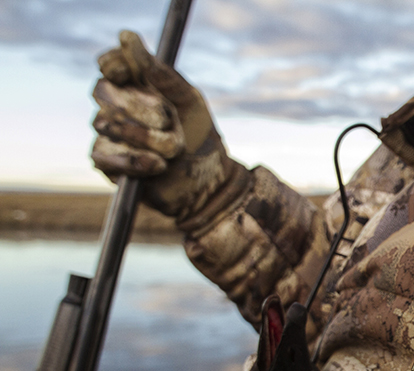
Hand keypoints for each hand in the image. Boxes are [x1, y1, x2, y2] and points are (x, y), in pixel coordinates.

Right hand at [91, 31, 235, 217]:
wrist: (207, 186)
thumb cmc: (201, 140)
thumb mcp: (190, 102)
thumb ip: (162, 74)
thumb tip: (127, 38)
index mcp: (141, 86)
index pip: (111, 64)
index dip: (115, 66)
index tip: (127, 73)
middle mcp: (121, 106)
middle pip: (103, 91)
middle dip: (137, 107)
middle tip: (167, 120)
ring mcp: (112, 133)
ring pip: (105, 124)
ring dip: (145, 138)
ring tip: (173, 150)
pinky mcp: (108, 161)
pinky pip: (103, 154)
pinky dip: (133, 160)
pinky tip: (157, 166)